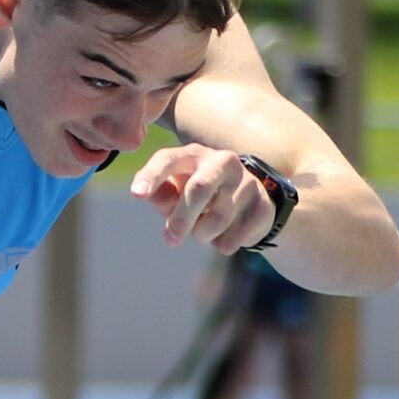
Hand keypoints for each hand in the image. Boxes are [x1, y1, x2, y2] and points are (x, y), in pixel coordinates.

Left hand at [130, 146, 273, 254]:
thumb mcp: (177, 193)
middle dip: (181, 219)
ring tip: (203, 231)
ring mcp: (247, 182)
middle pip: (199, 188)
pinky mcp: (262, 206)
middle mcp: (223, 162)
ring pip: (217, 219)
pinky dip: (221, 244)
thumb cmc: (201, 197)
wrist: (251, 203)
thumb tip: (148, 195)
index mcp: (195, 155)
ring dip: (202, 235)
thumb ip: (160, 195)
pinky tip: (225, 233)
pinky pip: (233, 238)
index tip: (136, 194)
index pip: (169, 159)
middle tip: (170, 240)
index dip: (152, 176)